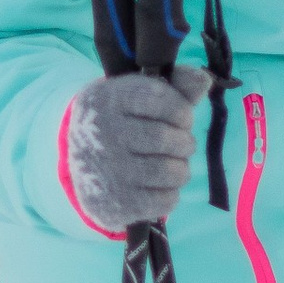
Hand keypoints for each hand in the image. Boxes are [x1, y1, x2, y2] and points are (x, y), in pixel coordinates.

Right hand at [62, 71, 199, 229]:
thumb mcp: (138, 94)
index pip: (160, 98)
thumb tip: (203, 80)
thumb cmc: (122, 122)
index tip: (182, 118)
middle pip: (165, 138)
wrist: (80, 164)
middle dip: (185, 142)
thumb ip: (175, 85)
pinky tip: (161, 185)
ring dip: (181, 169)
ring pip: (169, 171)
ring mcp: (107, 170)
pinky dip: (171, 193)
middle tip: (182, 144)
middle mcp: (103, 133)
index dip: (182, 110)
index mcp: (108, 99)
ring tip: (175, 164)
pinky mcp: (116, 202)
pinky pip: (164, 200)